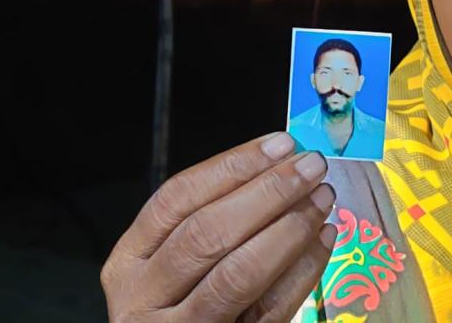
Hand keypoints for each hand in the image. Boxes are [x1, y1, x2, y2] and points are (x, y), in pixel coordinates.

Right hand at [101, 133, 335, 321]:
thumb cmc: (180, 307)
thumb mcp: (172, 264)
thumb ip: (211, 219)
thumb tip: (279, 166)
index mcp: (128, 262)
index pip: (177, 198)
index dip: (232, 166)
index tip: (280, 145)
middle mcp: (143, 298)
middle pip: (207, 232)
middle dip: (267, 192)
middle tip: (311, 166)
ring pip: (238, 273)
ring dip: (289, 227)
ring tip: (322, 198)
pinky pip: (270, 309)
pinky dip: (302, 270)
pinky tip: (323, 239)